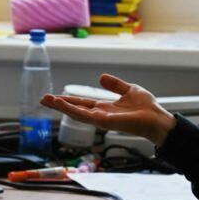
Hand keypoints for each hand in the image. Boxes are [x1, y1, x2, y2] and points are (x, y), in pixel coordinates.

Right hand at [40, 74, 176, 146]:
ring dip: (61, 107)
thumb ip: (115, 85)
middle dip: (59, 105)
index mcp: (105, 108)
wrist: (156, 118)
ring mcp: (100, 120)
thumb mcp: (129, 89)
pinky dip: (71, 109)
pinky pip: (84, 115)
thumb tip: (101, 77)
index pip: (82, 103)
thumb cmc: (146, 107)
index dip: (68, 100)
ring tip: (47, 100)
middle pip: (74, 109)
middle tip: (42, 99)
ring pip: (76, 113)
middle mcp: (100, 115)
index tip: (54, 97)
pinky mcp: (103, 122)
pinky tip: (61, 104)